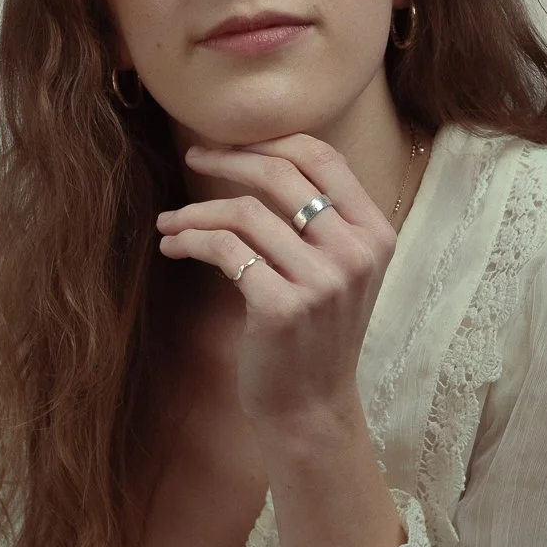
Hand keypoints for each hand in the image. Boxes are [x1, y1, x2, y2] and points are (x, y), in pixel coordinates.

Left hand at [154, 133, 396, 425]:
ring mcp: (322, 281)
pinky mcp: (282, 307)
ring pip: (244, 212)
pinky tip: (174, 246)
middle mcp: (356, 252)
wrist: (310, 406)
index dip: (272, 140)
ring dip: (196, 210)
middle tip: (193, 157)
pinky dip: (191, 241)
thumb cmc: (315, 332)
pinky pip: (225, 249)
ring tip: (171, 221)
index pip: (323, 158)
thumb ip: (319, 219)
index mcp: (375, 233)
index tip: (232, 144)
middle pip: (280, 174)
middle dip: (227, 159)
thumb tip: (258, 155)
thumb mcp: (339, 269)